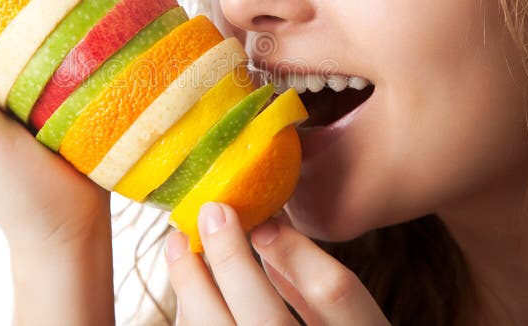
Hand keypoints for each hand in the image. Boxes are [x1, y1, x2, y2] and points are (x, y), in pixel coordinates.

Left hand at [165, 203, 389, 325]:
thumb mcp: (350, 324)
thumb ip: (314, 289)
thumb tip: (264, 231)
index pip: (334, 294)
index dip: (295, 250)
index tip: (261, 218)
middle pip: (266, 322)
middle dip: (232, 262)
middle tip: (210, 213)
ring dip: (193, 291)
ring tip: (178, 248)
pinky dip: (191, 321)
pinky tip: (186, 297)